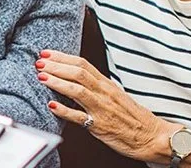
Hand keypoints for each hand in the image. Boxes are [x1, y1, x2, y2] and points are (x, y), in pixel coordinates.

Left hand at [35, 50, 176, 162]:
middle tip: (39, 62)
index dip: (62, 57)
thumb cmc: (132, 117)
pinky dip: (65, 110)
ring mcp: (102, 109)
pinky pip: (80, 117)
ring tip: (42, 77)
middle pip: (78, 73)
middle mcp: (104, 93)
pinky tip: (51, 106)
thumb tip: (74, 78)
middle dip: (56, 66)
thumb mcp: (114, 95)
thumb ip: (96, 86)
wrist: (151, 136)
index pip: (83, 64)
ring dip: (58, 82)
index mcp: (107, 84)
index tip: (46, 53)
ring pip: (78, 90)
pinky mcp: (101, 126)